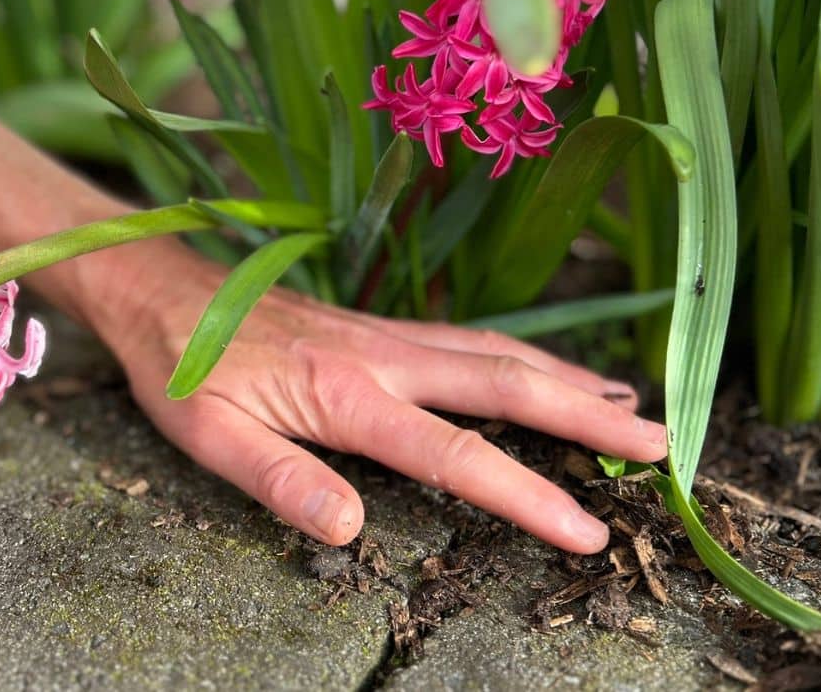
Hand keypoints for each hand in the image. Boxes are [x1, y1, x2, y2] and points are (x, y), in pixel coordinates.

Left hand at [91, 240, 667, 553]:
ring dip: (568, 380)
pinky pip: (469, 337)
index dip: (526, 496)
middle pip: (505, 383)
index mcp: (346, 395)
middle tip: (660, 449)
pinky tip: (543, 368)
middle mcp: (382, 356)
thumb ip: (279, 480)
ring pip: (497, 352)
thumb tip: (350, 529)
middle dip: (587, 420)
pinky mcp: (378, 326)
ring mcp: (385, 334)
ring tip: (633, 409)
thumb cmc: (182, 368)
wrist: (159, 287)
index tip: (589, 533)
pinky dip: (523, 355)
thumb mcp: (209, 436)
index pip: (454, 454)